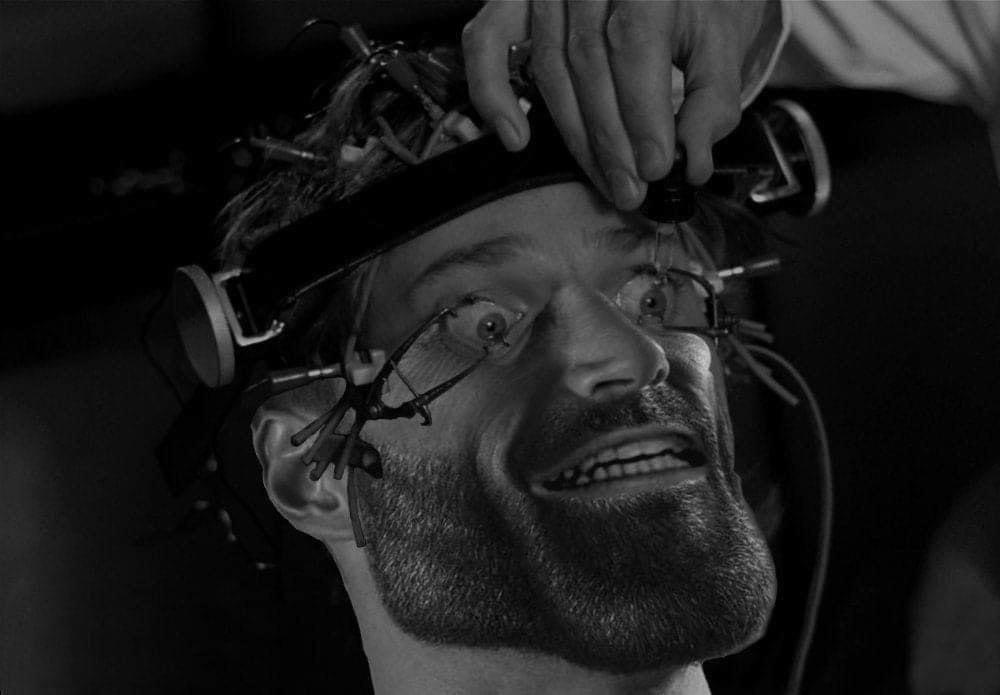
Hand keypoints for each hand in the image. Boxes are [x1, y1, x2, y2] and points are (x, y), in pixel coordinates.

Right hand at [463, 0, 770, 210]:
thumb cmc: (688, 7)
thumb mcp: (719, 40)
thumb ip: (713, 98)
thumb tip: (694, 161)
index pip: (634, 43)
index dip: (642, 112)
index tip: (656, 167)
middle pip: (588, 62)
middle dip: (610, 138)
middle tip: (631, 189)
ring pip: (549, 68)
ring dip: (575, 137)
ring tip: (604, 182)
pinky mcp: (511, 3)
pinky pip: (485, 44)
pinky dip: (492, 94)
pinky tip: (516, 138)